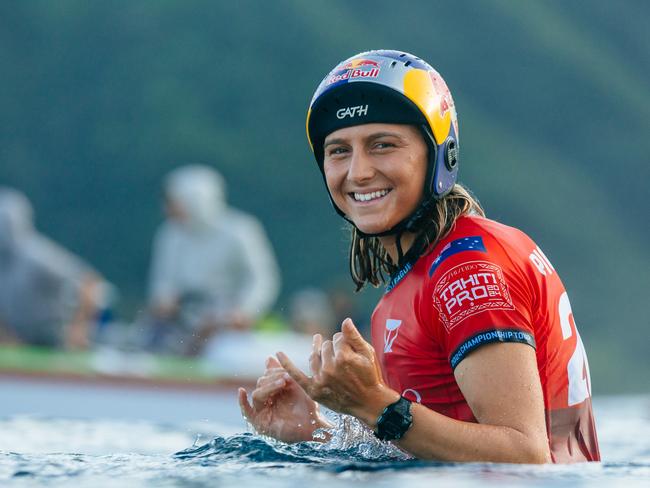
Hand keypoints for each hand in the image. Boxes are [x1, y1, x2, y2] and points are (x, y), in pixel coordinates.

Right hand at [238, 356, 328, 442]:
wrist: (314, 425)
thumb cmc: (308, 407)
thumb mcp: (296, 386)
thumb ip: (282, 372)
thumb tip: (268, 358)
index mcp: (274, 391)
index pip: (267, 376)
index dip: (275, 371)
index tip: (286, 371)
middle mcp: (267, 401)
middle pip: (261, 383)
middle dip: (274, 378)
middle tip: (287, 377)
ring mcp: (262, 412)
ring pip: (258, 394)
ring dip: (269, 386)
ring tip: (283, 383)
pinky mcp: (260, 423)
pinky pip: (247, 412)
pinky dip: (242, 402)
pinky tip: (242, 391)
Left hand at [277, 318, 398, 426]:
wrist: (368, 403)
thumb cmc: (370, 376)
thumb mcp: (367, 353)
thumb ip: (354, 336)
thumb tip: (344, 320)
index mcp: (344, 357)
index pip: (337, 338)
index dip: (344, 342)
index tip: (352, 352)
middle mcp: (330, 368)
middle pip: (325, 347)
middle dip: (333, 348)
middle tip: (343, 359)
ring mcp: (320, 380)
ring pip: (314, 356)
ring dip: (319, 352)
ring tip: (324, 350)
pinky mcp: (314, 390)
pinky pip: (297, 375)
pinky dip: (286, 364)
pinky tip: (278, 354)